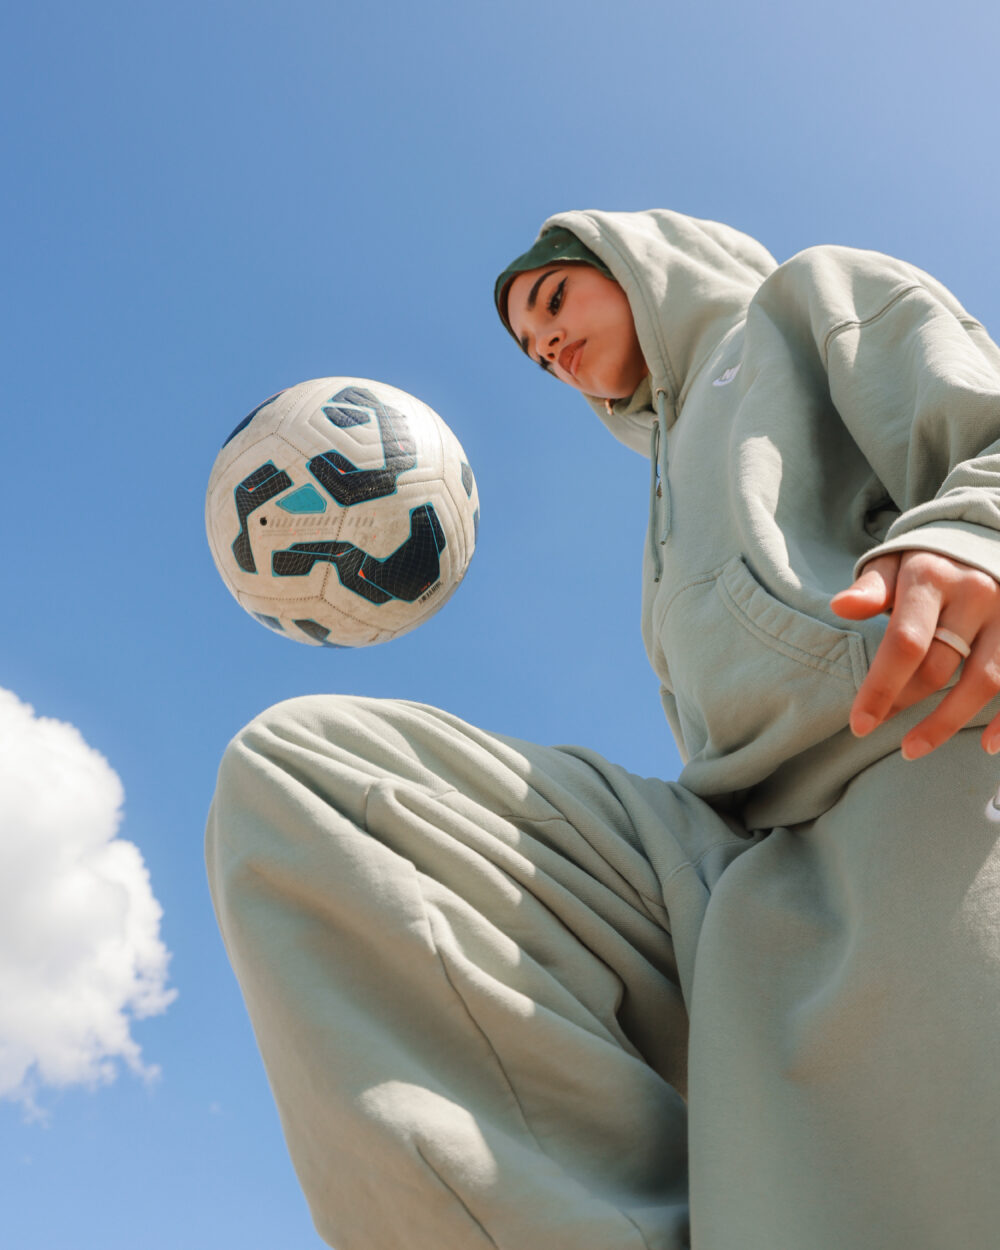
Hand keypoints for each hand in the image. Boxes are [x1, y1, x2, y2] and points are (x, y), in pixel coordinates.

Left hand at [830, 550, 999, 758]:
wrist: (983, 537)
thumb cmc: (926, 562)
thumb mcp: (894, 563)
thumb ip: (871, 588)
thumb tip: (841, 606)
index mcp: (932, 578)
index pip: (904, 642)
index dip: (880, 687)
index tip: (859, 724)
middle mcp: (975, 595)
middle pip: (938, 666)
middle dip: (902, 702)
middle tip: (876, 724)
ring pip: (983, 681)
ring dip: (946, 722)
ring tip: (912, 749)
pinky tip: (988, 746)